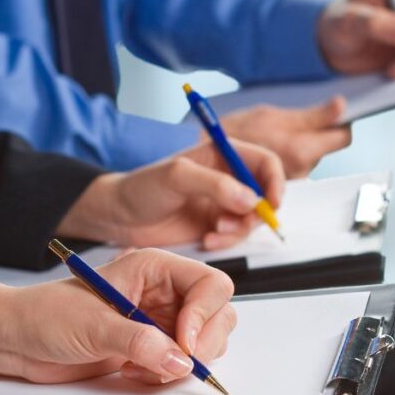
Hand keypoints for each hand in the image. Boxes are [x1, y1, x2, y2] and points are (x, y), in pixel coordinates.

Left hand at [0, 248, 235, 383]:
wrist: (18, 338)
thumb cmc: (46, 315)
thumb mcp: (94, 326)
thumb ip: (140, 342)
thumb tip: (180, 360)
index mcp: (154, 267)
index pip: (211, 284)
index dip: (204, 315)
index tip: (182, 343)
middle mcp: (164, 291)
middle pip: (217, 313)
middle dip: (201, 344)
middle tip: (173, 365)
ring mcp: (161, 319)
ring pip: (206, 341)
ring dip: (183, 363)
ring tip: (144, 367)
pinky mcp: (153, 346)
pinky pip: (182, 363)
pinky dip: (167, 375)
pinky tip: (135, 372)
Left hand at [57, 140, 284, 249]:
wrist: (119, 217)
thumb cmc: (141, 188)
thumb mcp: (176, 177)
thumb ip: (214, 184)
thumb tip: (249, 198)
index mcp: (222, 154)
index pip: (265, 162)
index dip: (275, 182)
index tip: (271, 203)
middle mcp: (226, 177)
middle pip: (265, 193)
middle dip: (256, 212)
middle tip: (235, 222)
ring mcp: (222, 203)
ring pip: (252, 218)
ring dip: (239, 229)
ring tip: (214, 231)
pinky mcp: (215, 225)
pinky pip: (236, 236)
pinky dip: (228, 241)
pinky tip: (208, 241)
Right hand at [217, 97, 350, 177]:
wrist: (206, 159)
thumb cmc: (235, 133)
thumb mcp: (272, 115)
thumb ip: (312, 116)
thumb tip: (341, 106)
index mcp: (301, 149)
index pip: (342, 137)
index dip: (339, 124)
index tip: (330, 117)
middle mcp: (301, 171)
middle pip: (325, 151)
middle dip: (313, 140)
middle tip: (289, 129)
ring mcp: (292, 182)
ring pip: (310, 160)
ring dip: (299, 151)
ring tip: (275, 142)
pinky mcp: (285, 188)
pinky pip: (295, 172)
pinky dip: (287, 163)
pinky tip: (272, 154)